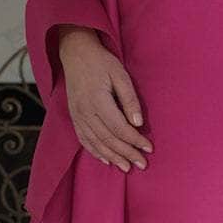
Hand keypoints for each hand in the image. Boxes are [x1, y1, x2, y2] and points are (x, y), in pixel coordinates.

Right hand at [58, 27, 152, 171]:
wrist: (76, 54)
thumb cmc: (102, 62)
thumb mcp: (120, 75)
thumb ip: (129, 100)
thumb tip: (138, 123)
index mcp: (98, 100)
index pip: (119, 128)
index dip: (135, 140)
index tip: (149, 147)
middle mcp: (85, 112)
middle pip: (108, 139)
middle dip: (127, 154)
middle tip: (142, 164)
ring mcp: (78, 116)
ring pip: (96, 143)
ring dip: (113, 157)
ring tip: (127, 168)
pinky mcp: (74, 117)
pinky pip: (84, 139)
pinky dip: (96, 152)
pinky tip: (106, 160)